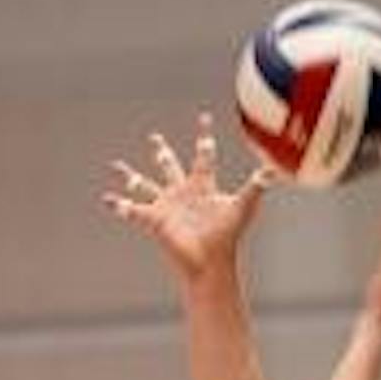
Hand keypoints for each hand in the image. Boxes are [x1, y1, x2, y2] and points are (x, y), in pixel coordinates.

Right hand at [104, 111, 270, 277]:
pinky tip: (106, 199)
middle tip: (153, 137)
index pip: (203, 154)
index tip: (203, 117)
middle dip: (161, 152)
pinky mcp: (155, 220)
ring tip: (116, 166)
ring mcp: (167, 207)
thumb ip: (256, 186)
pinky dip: (119, 205)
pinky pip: (132, 210)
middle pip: (169, 166)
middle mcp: (183, 193)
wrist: (210, 262)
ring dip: (130, 176)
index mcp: (202, 186)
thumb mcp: (243, 207)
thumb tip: (275, 170)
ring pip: (145, 185)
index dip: (203, 136)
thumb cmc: (228, 237)